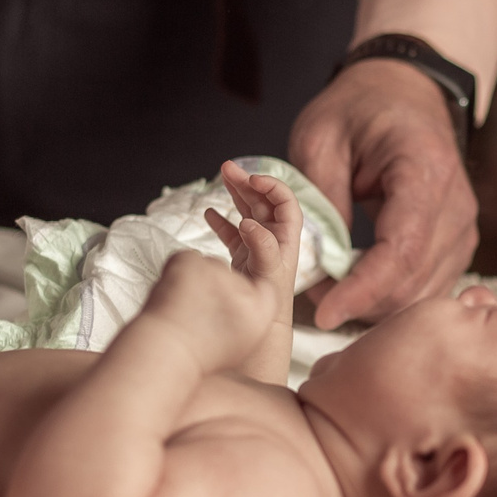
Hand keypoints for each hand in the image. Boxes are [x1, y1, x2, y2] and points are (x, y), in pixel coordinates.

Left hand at [140, 250, 280, 376]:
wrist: (167, 351)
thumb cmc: (200, 354)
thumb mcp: (243, 345)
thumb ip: (252, 317)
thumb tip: (246, 298)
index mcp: (262, 308)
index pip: (262, 289)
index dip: (241, 299)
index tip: (225, 312)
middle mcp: (246, 286)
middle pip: (233, 277)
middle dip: (218, 290)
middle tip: (200, 315)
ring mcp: (219, 270)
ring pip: (210, 267)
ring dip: (198, 281)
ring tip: (185, 310)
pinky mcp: (193, 261)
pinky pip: (189, 259)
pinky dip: (180, 272)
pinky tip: (175, 295)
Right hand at [203, 160, 302, 295]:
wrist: (260, 328)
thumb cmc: (268, 302)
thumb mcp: (268, 272)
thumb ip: (262, 246)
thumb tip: (248, 223)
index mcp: (286, 238)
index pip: (284, 201)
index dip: (270, 186)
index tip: (251, 179)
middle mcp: (274, 239)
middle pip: (263, 201)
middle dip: (246, 182)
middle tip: (227, 168)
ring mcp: (257, 246)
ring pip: (247, 211)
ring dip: (234, 193)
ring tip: (221, 176)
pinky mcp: (243, 256)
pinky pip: (232, 232)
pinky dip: (221, 221)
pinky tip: (209, 212)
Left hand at [289, 60, 477, 329]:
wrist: (405, 91)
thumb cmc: (360, 109)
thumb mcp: (320, 137)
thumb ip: (320, 198)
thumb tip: (320, 260)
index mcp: (425, 170)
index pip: (401, 249)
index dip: (363, 289)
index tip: (325, 312)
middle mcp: (456, 206)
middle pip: (414, 280)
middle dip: (362, 302)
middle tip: (313, 294)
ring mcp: (463, 228)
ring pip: (422, 292)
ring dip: (375, 304)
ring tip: (331, 287)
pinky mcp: (457, 243)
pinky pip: (427, 286)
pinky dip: (390, 296)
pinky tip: (357, 285)